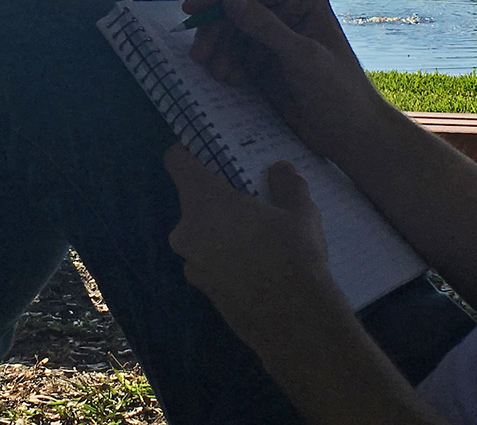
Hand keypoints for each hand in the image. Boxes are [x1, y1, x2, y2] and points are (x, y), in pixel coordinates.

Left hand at [164, 145, 351, 359]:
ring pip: (200, 234)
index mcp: (204, 201)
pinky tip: (256, 266)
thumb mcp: (300, 212)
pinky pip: (208, 261)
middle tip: (248, 199)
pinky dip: (224, 258)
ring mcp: (190, 264)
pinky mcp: (202, 290)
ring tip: (257, 237)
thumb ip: (287, 185)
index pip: (176, 161)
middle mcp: (186, 230)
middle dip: (217, 199)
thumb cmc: (294, 256)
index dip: (189, 153)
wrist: (294, 323)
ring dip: (220, 231)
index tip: (208, 152)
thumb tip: (280, 169)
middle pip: (193, 201)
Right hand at [184, 0, 385, 158]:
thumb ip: (265, 26)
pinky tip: (229, 80)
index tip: (192, 11)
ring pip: (230, 32)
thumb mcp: (301, 56)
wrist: (350, 134)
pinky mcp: (264, 62)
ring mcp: (273, 37)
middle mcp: (286, 11)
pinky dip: (226, 64)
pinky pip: (233, 54)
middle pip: (235, 9)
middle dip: (215, 30)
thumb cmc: (338, 90)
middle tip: (199, 56)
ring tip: (220, 75)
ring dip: (219, 51)